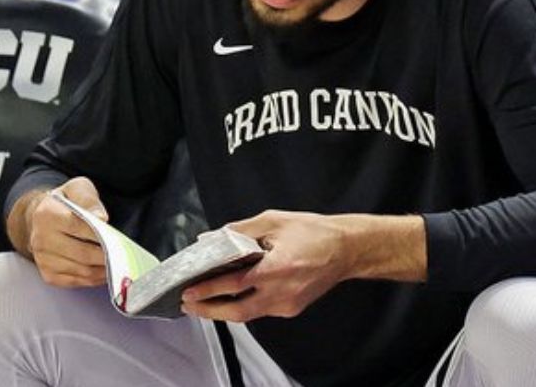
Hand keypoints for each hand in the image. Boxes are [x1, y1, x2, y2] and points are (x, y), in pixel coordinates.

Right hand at [13, 177, 109, 287]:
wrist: (41, 219)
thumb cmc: (64, 203)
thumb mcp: (77, 189)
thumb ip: (89, 200)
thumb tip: (101, 218)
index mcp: (47, 214)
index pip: (78, 227)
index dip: (100, 234)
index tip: (117, 238)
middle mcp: (41, 239)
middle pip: (82, 254)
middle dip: (107, 256)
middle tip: (124, 256)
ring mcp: (43, 259)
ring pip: (82, 271)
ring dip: (103, 270)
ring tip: (118, 263)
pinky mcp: (48, 275)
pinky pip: (76, 282)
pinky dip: (94, 279)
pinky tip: (104, 271)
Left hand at [180, 210, 349, 321]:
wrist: (347, 249)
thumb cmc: (313, 232)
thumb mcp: (273, 221)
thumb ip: (239, 231)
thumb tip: (211, 238)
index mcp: (277, 268)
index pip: (234, 284)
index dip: (208, 290)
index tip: (189, 291)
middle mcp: (282, 291)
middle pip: (238, 311)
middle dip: (209, 311)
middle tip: (189, 305)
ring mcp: (288, 304)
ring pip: (248, 314)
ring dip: (224, 311)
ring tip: (203, 304)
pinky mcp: (292, 309)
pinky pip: (261, 311)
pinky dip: (243, 305)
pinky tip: (230, 298)